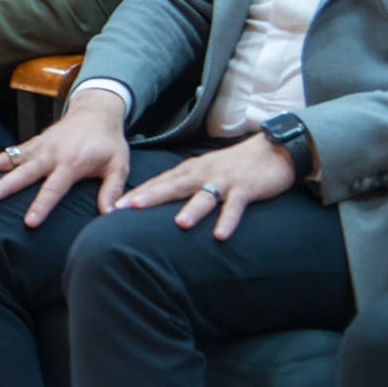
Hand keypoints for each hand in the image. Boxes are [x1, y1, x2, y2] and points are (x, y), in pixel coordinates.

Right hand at [0, 88, 131, 228]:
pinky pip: (5, 154)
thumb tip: (112, 215)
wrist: (96, 111)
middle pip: (24, 172)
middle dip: (6, 185)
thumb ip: (112, 190)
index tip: (28, 222)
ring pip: (6, 159)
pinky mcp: (29, 145)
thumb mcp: (118, 165)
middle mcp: (50, 154)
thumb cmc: (108, 142)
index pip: (54, 188)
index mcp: (71, 163)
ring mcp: (36, 148)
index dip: (41, 205)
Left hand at [111, 133, 297, 240]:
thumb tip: (158, 203)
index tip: (113, 206)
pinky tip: (220, 235)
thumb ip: (184, 186)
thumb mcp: (204, 173)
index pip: (158, 182)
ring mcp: (224, 181)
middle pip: (172, 186)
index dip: (137, 193)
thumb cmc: (234, 166)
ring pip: (204, 196)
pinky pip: (235, 207)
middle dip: (149, 197)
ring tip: (178, 224)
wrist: (273, 151)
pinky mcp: (245, 189)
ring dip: (192, 210)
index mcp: (190, 171)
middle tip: (127, 208)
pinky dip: (228, 220)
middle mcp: (202, 174)